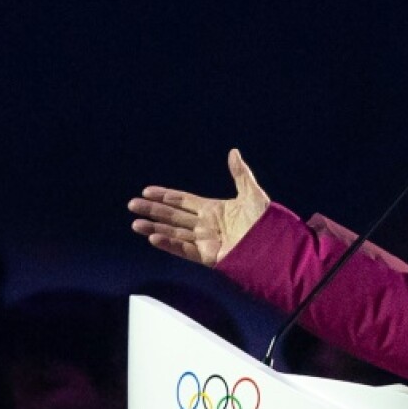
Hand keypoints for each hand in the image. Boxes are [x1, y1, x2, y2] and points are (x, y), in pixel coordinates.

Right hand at [128, 149, 269, 266]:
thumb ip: (240, 174)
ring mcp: (206, 241)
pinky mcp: (209, 256)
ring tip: (135, 223)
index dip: (165, 196)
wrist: (275, 246)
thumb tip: (233, 152)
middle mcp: (206, 225)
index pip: (183, 201)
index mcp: (214, 209)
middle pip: (173, 216)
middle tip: (132, 205)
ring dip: (155, 228)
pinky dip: (169, 244)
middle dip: (153, 210)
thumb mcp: (252, 194)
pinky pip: (185, 249)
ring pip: (174, 233)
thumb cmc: (267, 222)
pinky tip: (154, 237)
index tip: (147, 191)